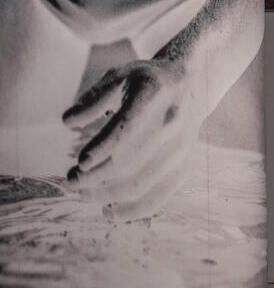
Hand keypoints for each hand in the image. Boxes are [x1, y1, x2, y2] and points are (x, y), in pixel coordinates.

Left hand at [62, 58, 202, 220]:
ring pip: (141, 183)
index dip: (103, 149)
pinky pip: (159, 197)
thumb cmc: (146, 81)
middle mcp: (173, 122)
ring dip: (106, 194)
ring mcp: (182, 147)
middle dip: (94, 177)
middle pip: (131, 161)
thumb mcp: (119, 75)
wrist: (191, 85)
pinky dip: (132, 210)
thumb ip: (93, 97)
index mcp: (155, 95)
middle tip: (70, 181)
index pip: (128, 128)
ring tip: (81, 193)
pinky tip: (108, 212)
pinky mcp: (184, 165)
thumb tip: (68, 122)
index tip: (79, 163)